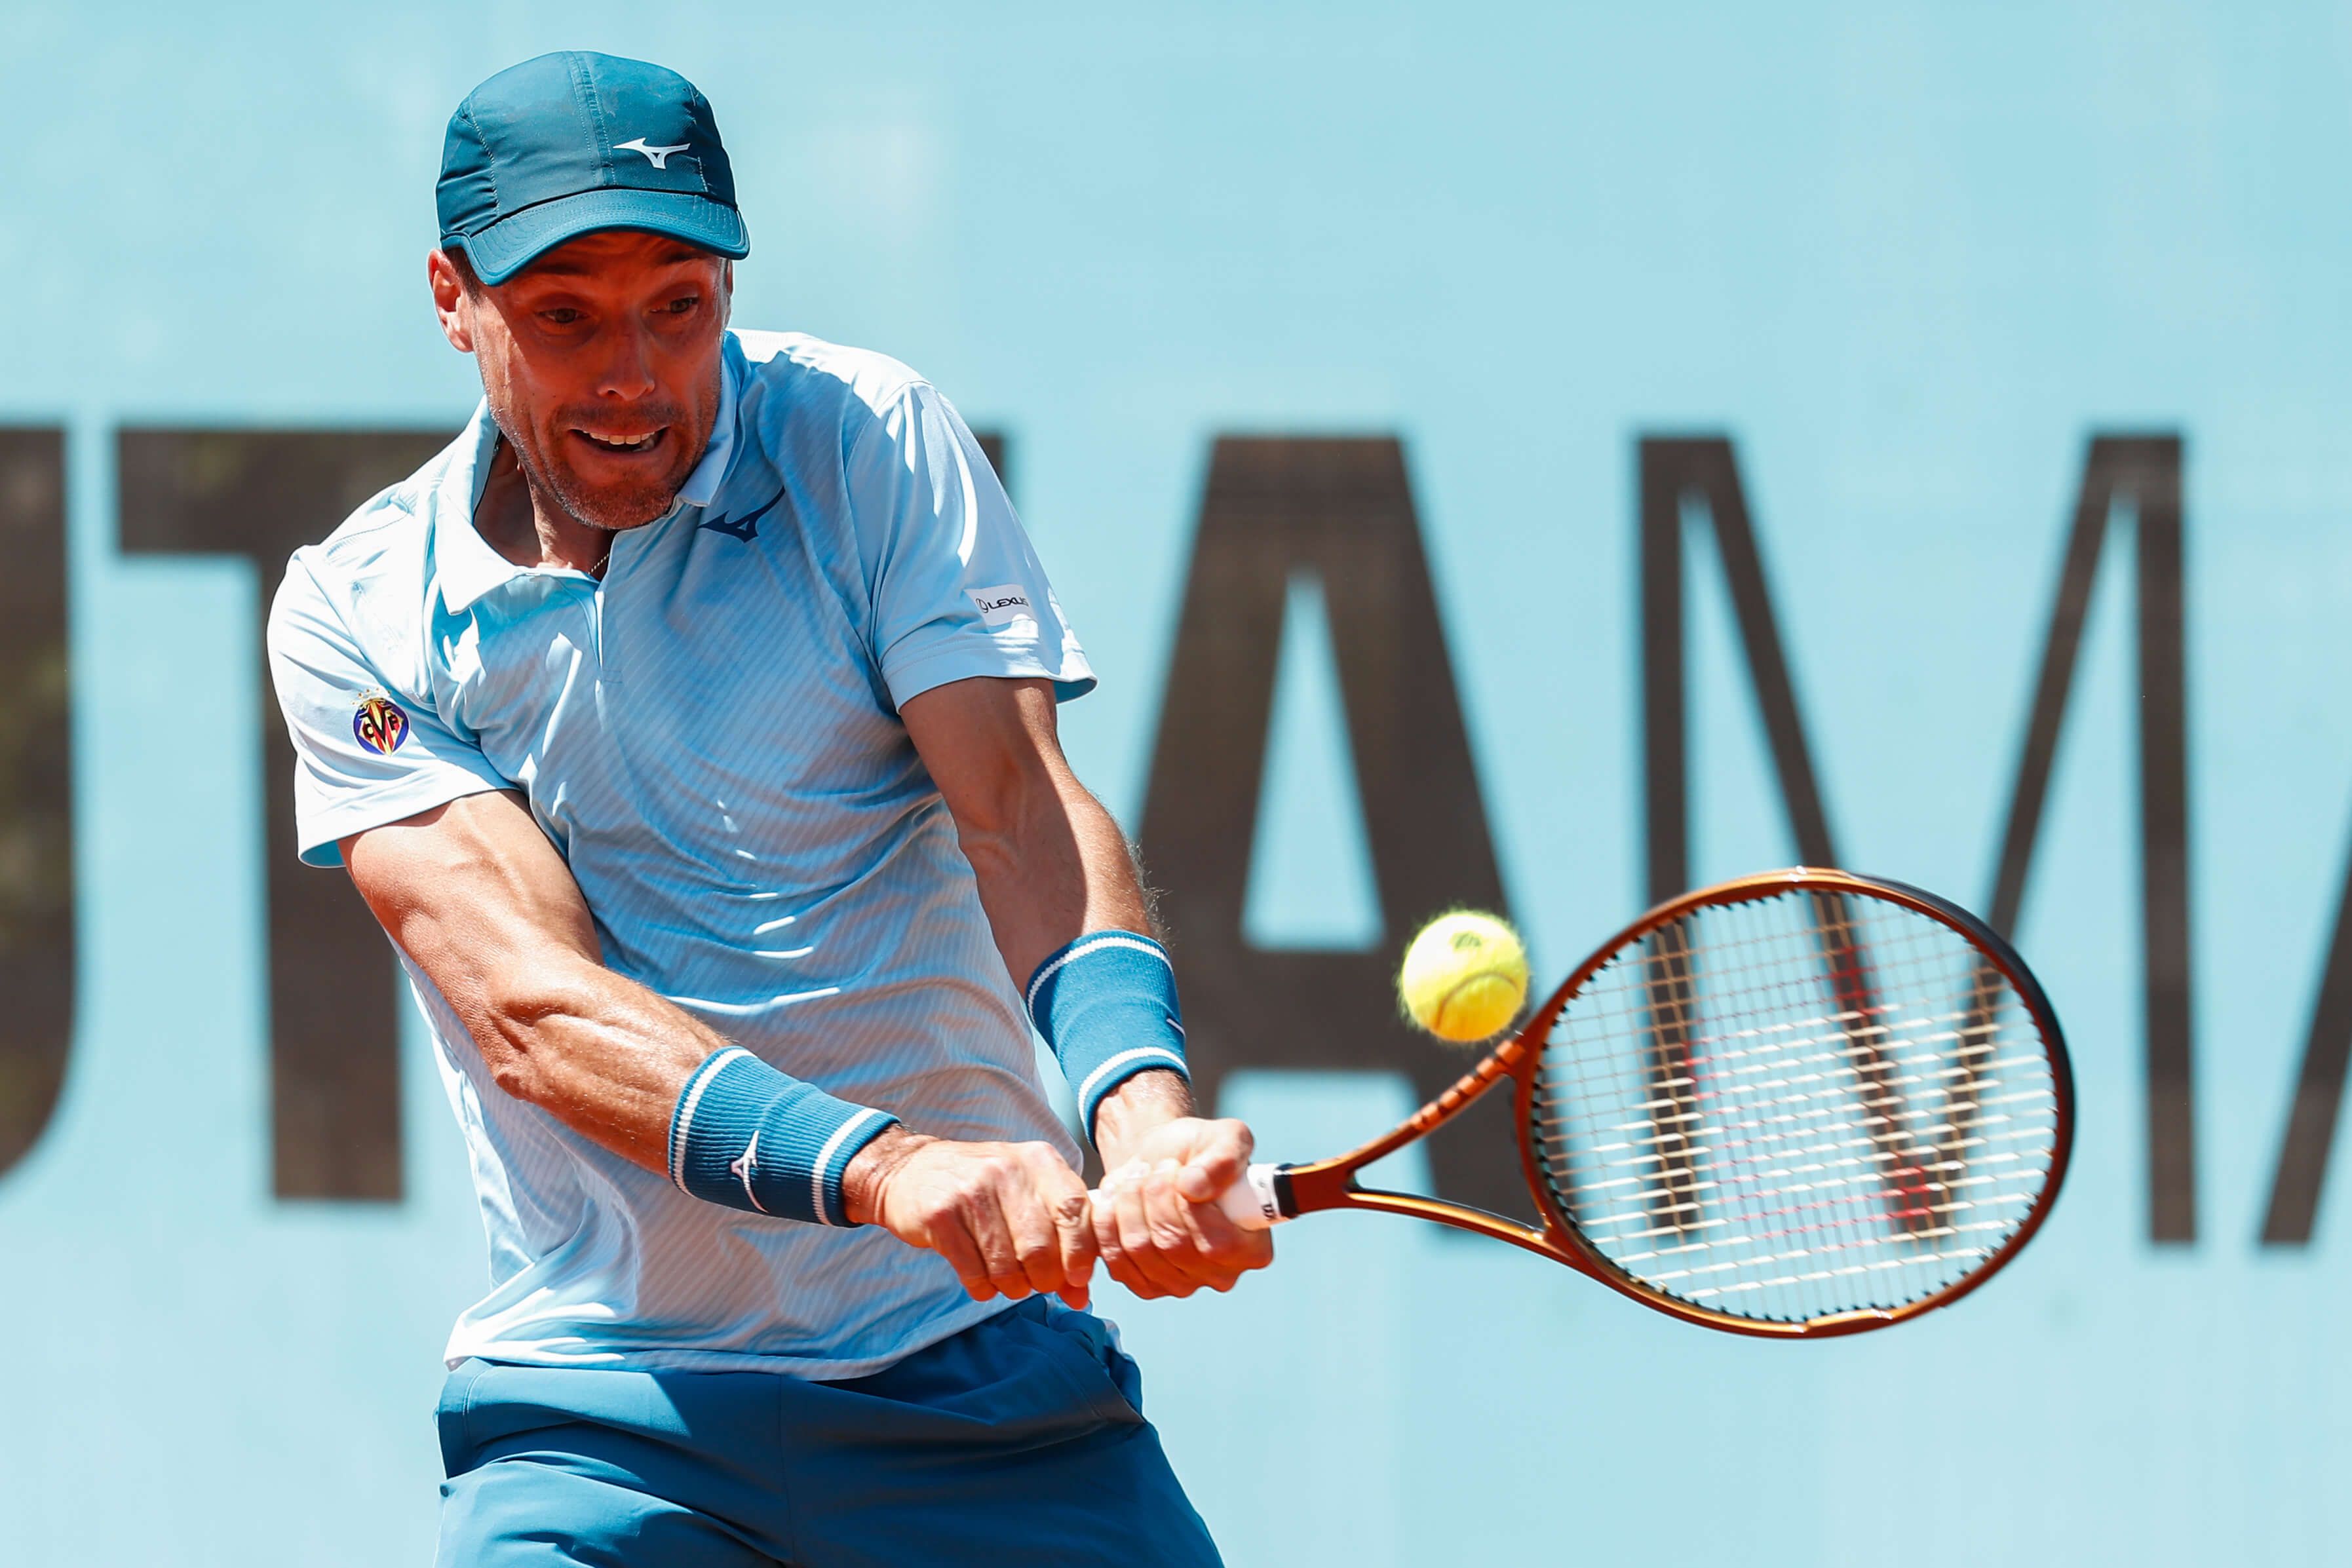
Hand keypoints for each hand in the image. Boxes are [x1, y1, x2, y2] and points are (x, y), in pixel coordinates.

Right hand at [843, 1128, 1097, 1307]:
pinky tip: (982, 1280)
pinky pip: (974, 1272)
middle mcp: (1007, 1170)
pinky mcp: (940, 1216)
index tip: (1078, 1278)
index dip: (1082, 1252)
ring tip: (1008, 1281)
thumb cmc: (984, 1188)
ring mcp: (971, 1192)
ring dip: (1013, 1287)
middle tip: (1036, 1283)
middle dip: (1045, 1279)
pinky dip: (983, 1288)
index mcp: (1039, 1161)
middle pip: (1042, 1247)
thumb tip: (1081, 1295)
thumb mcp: (1028, 1195)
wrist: (911, 1170)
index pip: (1075, 1209)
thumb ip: (1062, 1238)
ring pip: (1008, 1266)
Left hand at [1090, 1086, 1274, 1298]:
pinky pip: (1116, 1258)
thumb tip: (1194, 1187)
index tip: (1175, 1168)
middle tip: (1153, 1168)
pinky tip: (1116, 1198)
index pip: (1217, 1244)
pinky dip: (1108, 1222)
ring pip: (1140, 1249)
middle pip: (1172, 1245)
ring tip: (1135, 1177)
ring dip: (1129, 1203)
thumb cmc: (1200, 1153)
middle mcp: (1220, 1275)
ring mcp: (1181, 1285)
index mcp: (1252, 1248)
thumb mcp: (1226, 1137)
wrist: (1162, 1163)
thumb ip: (1223, 1158)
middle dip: (1153, 1196)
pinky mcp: (1145, 1285)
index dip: (1187, 1206)